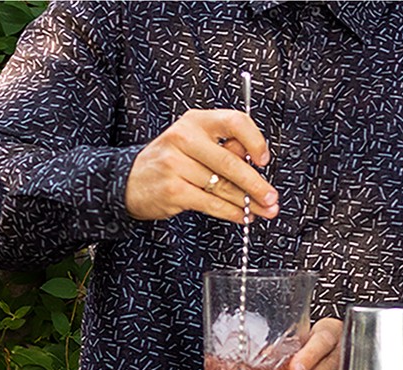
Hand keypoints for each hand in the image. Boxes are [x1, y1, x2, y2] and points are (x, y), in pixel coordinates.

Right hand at [125, 109, 278, 223]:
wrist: (130, 180)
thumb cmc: (170, 161)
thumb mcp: (194, 144)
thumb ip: (224, 148)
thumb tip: (255, 162)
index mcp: (195, 121)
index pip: (234, 121)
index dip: (255, 141)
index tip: (264, 159)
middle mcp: (184, 138)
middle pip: (230, 162)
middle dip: (257, 184)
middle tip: (272, 198)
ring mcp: (175, 165)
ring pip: (223, 186)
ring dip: (248, 202)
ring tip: (264, 211)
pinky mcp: (173, 190)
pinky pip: (211, 203)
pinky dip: (231, 212)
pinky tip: (242, 216)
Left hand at [283, 318, 342, 369]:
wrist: (335, 341)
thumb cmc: (314, 339)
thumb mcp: (304, 335)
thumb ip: (289, 345)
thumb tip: (267, 355)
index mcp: (328, 331)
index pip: (321, 341)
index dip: (309, 356)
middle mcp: (342, 348)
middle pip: (330, 364)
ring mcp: (348, 365)